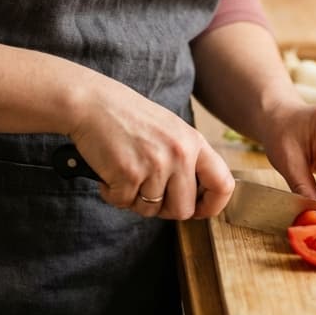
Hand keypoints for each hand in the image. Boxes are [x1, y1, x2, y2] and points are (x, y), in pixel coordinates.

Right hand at [67, 78, 234, 220]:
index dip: (212, 205)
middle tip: (146, 191)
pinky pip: (124, 203)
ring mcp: (155, 164)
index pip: (223, 184)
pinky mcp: (129, 174)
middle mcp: (180, 154)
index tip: (199, 211)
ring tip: (125, 172)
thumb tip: (195, 197)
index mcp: (194, 142)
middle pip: (183, 209)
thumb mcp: (170, 130)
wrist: (92, 103)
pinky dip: (113, 193)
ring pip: (151, 210)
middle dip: (163, 209)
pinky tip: (109, 171)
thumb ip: (186, 158)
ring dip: (134, 199)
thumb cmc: (128, 117)